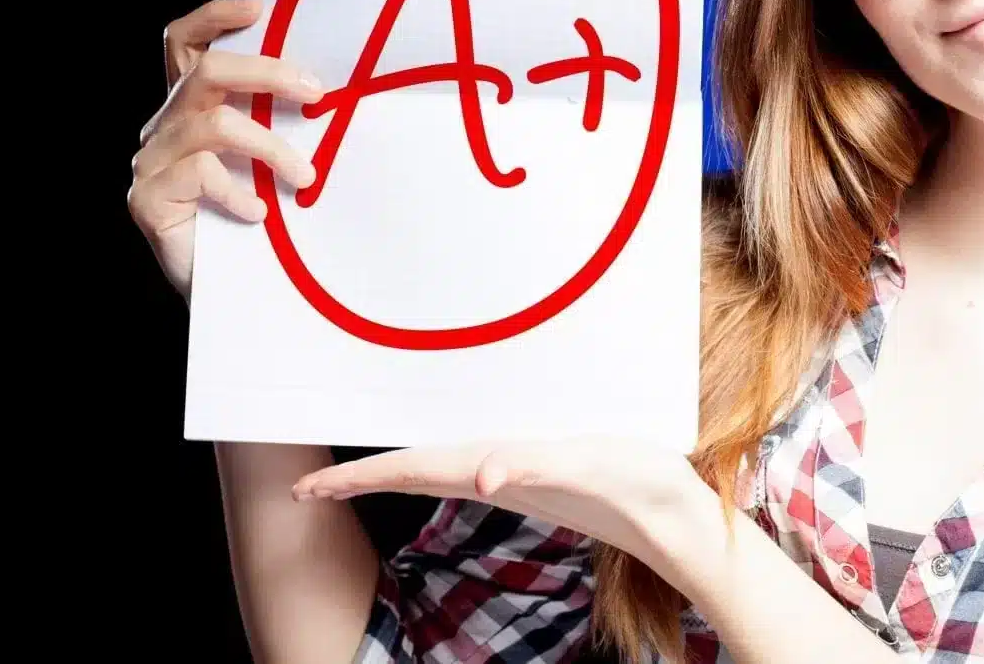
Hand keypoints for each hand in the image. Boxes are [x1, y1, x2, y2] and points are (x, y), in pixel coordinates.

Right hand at [127, 0, 324, 300]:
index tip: (259, 7)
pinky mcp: (147, 197)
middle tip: (315, 92)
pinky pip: (200, 174)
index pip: (186, 44)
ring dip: (270, 147)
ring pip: (214, 125)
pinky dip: (239, 192)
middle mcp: (165, 127)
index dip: (214, 17)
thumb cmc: (256, 220)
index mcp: (191, 108)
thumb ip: (281, 122)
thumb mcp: (272, 160)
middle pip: (206, 73)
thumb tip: (333, 91)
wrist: (230, 288)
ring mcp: (151, 161)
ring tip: (304, 177)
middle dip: (266, 73)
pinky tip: (259, 213)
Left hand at [292, 435, 712, 570]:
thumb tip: (484, 474)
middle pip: (415, 474)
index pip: (414, 469)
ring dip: (396, 472)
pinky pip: (476, 467)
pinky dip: (442, 466)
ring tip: (357, 475)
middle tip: (310, 489)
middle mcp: (499, 474)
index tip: (312, 489)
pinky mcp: (539, 475)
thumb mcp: (586, 468)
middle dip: (362, 479)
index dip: (361, 476)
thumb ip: (535, 468)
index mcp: (499, 467)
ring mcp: (516, 478)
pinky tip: (442, 466)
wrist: (674, 518)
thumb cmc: (636, 486)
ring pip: (439, 472)